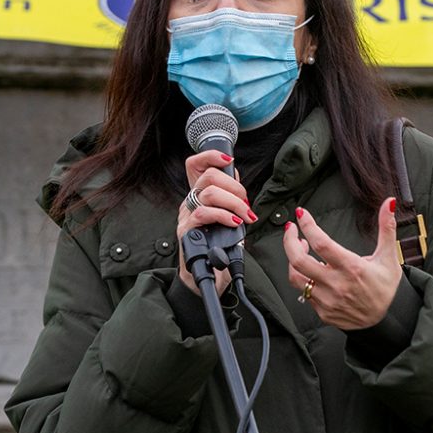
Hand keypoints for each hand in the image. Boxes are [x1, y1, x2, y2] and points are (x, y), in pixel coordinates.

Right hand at [177, 150, 257, 295]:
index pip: (195, 165)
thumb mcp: (228, 216)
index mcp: (199, 195)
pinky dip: (224, 216)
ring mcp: (186, 216)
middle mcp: (190, 202)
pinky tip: (235, 223)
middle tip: (246, 204)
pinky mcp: (186, 231)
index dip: (210, 156)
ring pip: (209, 193)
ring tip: (244, 216)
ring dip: (234, 202)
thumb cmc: (220, 247)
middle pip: (208, 176)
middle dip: (235, 186)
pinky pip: (204, 214)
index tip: (228, 159)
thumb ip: (229, 195)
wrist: (210, 277)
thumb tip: (235, 173)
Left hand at [285, 198, 401, 329]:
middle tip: (292, 229)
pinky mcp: (322, 312)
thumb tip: (389, 202)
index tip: (302, 214)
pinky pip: (305, 293)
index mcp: (352, 268)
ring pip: (296, 277)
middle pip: (299, 261)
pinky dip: (304, 278)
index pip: (321, 243)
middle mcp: (337, 284)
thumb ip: (386, 228)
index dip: (308, 226)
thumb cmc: (386, 286)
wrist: (386, 320)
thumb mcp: (389, 256)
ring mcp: (327, 300)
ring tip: (300, 248)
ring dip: (293, 260)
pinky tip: (311, 270)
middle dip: (289, 241)